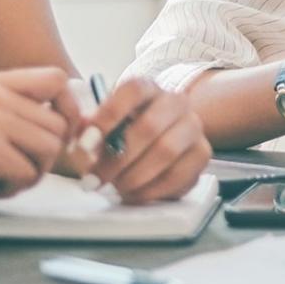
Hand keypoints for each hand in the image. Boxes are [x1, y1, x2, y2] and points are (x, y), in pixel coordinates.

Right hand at [0, 67, 80, 195]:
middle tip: (20, 168)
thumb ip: (19, 111)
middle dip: (46, 156)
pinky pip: (28, 172)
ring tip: (4, 178)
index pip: (57, 79)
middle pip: (58, 125)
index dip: (70, 109)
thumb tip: (74, 123)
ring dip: (32, 174)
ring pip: (49, 150)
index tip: (64, 132)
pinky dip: (14, 187)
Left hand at [74, 78, 211, 203]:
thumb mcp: (102, 126)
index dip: (108, 116)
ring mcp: (194, 127)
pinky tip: (133, 194)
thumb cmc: (123, 133)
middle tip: (95, 179)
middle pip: (150, 126)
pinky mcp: (202, 154)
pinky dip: (151, 190)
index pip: (133, 90)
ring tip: (114, 188)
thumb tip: (82, 143)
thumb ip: (88, 131)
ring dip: (134, 176)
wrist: (157, 142)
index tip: (85, 144)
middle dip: (117, 159)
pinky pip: (178, 175)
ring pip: (166, 152)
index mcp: (148, 89)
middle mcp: (176, 102)